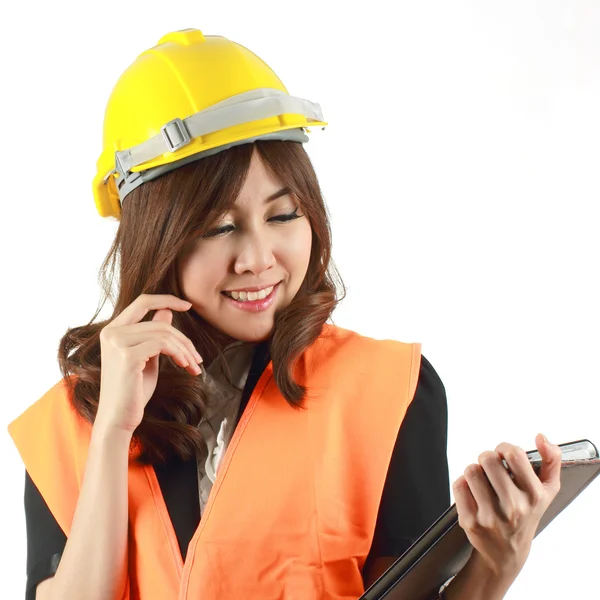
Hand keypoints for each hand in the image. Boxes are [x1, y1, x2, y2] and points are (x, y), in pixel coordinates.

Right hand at [95, 294, 203, 433]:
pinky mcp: (127, 355)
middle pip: (160, 323)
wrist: (119, 420)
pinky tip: (185, 366)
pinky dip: (179, 354)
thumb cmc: (133, 391)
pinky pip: (163, 344)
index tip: (188, 305)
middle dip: (184, 339)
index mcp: (112, 330)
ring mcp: (117, 342)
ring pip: (164, 333)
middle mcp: (111, 332)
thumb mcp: (147, 358)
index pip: (142, 302)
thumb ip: (154, 335)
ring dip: (185, 350)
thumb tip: (166, 312)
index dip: (167, 300)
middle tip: (198, 358)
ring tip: (194, 366)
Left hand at [452, 434, 561, 580]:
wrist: (506, 553)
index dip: (503, 448)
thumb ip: (552, 460)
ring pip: (471, 470)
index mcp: (534, 495)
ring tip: (482, 482)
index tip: (503, 456)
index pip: (513, 453)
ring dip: (474, 471)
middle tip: (490, 469)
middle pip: (487, 458)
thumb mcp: (547, 491)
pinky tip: (473, 494)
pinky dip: (463, 484)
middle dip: (486, 459)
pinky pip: (459, 485)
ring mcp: (491, 516)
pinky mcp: (471, 522)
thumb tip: (541, 437)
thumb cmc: (527, 514)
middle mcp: (514, 507)